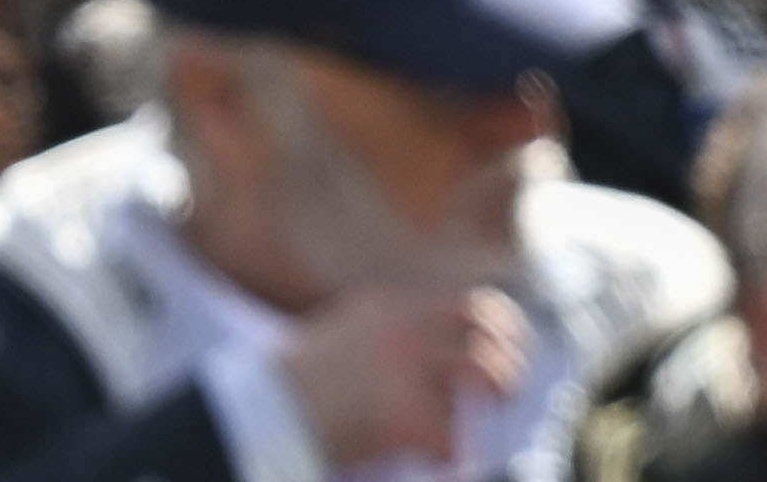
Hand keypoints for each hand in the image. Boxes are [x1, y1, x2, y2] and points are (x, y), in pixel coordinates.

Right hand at [278, 286, 523, 471]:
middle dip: (505, 359)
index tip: (508, 351)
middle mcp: (401, 329)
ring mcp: (403, 368)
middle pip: (484, 330)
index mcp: (388, 310)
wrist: (258, 416)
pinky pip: (449, 434)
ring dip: (489, 397)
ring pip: (477, 371)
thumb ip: (389, 339)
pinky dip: (450, 452)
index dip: (498, 330)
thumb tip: (438, 364)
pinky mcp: (400, 414)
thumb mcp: (343, 339)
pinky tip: (439, 461)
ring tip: (479, 421)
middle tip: (507, 390)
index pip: (469, 306)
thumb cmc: (293, 390)